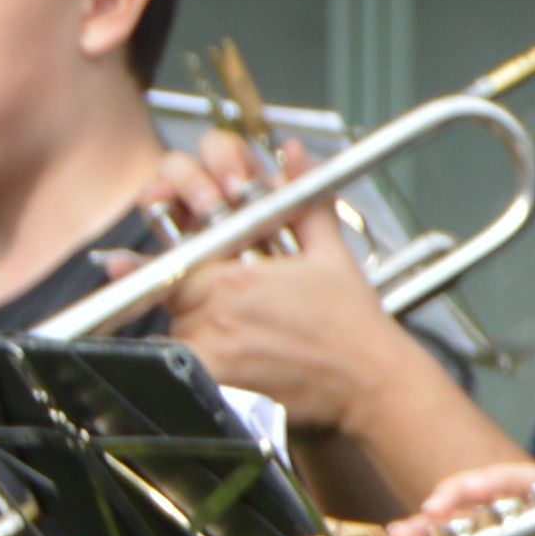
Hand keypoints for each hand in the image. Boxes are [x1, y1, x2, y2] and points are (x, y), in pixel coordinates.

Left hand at [159, 196, 413, 428]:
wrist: (372, 381)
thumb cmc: (353, 324)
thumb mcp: (330, 250)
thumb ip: (300, 196)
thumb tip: (293, 154)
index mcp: (235, 275)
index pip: (172, 256)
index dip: (170, 255)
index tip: (163, 257)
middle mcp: (218, 310)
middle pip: (169, 290)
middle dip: (185, 287)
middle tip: (221, 296)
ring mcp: (216, 347)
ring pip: (175, 326)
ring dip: (191, 323)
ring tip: (238, 326)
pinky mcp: (220, 379)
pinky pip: (179, 364)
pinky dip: (187, 358)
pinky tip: (222, 353)